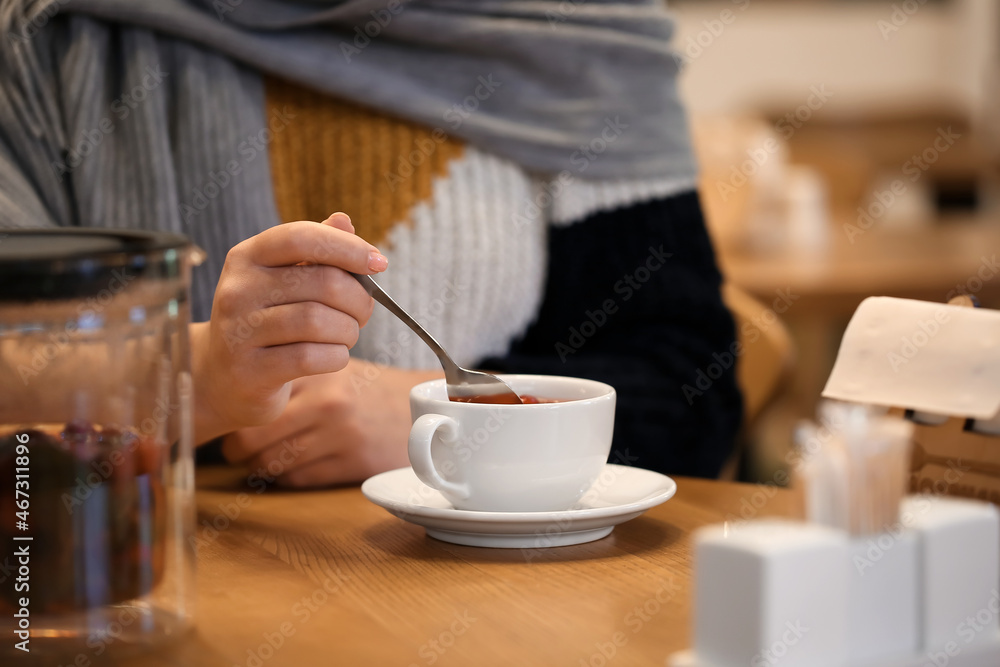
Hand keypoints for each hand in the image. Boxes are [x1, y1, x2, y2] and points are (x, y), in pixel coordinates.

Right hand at [192, 213, 387, 442]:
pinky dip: (336, 356)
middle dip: (358, 299)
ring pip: (319, 321)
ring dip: (348, 331)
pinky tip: (334, 355)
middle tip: (363, 312)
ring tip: (346, 335)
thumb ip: (314, 250)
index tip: (379, 263)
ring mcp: (239, 331)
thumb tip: (344, 221)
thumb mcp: (283, 279)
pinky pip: (311, 357)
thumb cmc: (267, 321)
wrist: (223, 377)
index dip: (347, 247)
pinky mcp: (249, 370)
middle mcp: (237, 289)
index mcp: (247, 257)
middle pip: (322, 282)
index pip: (301, 237)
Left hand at [220, 359, 442, 486]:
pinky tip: (293, 467)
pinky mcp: (352, 463)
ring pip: (271, 463)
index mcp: (318, 371)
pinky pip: (297, 479)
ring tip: (261, 458)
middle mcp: (328, 402)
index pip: (254, 398)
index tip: (231, 418)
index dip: (235, 413)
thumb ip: (294, 372)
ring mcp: (340, 435)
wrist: (429, 412)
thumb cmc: (369, 390)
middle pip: (252, 437)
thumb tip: (236, 392)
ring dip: (260, 466)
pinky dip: (287, 477)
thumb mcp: (334, 368)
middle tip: (235, 448)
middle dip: (236, 448)